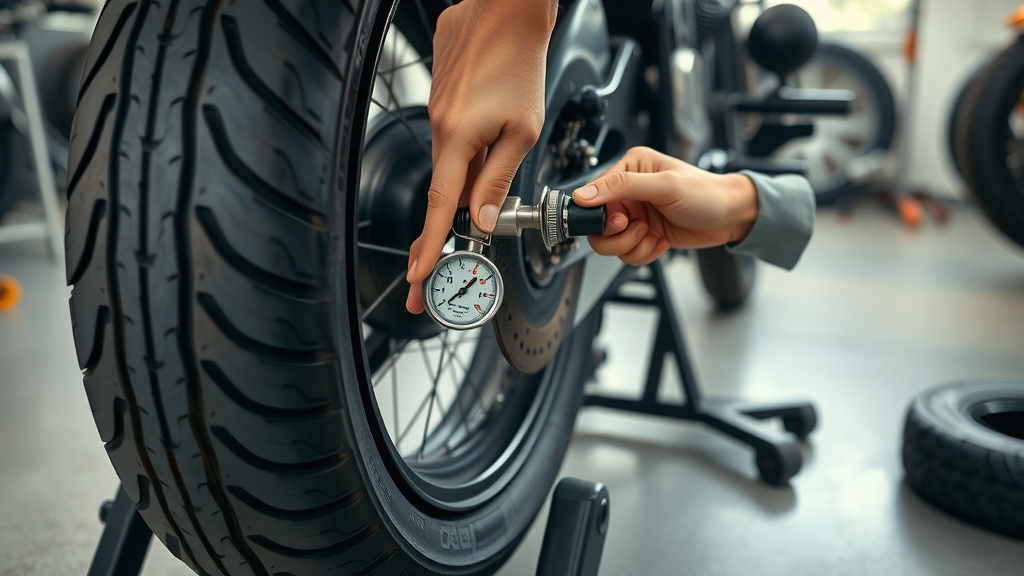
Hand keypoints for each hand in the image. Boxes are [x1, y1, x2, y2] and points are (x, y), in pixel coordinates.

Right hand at [405, 0, 557, 312]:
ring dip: (462, 180)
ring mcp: (437, 109)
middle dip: (438, 231)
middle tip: (426, 270)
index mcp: (458, 139)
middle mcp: (440, 126)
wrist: (508, 10)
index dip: (428, 245)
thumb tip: (482, 216)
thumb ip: (498, 178)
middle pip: (444, 187)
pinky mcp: (440, 94)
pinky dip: (463, 148)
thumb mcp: (521, 131)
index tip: (418, 275)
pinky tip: (484, 136)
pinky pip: (450, 133)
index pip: (439, 206)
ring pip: (450, 160)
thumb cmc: (521, 62)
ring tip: (484, 182)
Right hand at [573, 147, 758, 265]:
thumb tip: (584, 194)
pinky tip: (661, 241)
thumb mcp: (663, 185)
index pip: (593, 195)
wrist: (731, 216)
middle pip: (597, 226)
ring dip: (632, 247)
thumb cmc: (706, 193)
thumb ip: (621, 187)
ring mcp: (635, 215)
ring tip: (653, 235)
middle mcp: (628, 192)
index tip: (620, 221)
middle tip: (639, 229)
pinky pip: (627, 254)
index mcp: (628, 168)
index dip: (601, 215)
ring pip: (611, 244)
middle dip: (618, 236)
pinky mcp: (643, 234)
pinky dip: (643, 253)